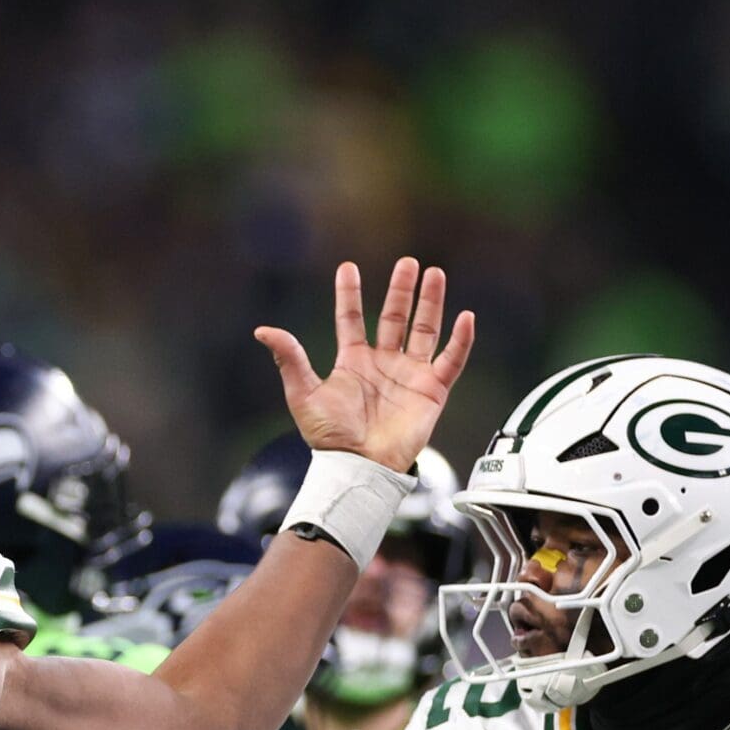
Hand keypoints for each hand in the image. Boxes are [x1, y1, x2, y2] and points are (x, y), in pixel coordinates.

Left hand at [256, 259, 474, 470]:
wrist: (359, 467)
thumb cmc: (330, 439)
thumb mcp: (304, 395)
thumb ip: (290, 359)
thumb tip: (264, 330)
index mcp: (353, 363)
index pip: (351, 320)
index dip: (349, 295)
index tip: (348, 268)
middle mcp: (383, 364)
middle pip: (395, 317)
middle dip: (401, 290)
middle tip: (407, 263)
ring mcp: (409, 375)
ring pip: (424, 330)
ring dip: (430, 303)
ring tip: (434, 274)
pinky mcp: (431, 391)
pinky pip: (451, 361)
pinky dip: (461, 340)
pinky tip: (466, 317)